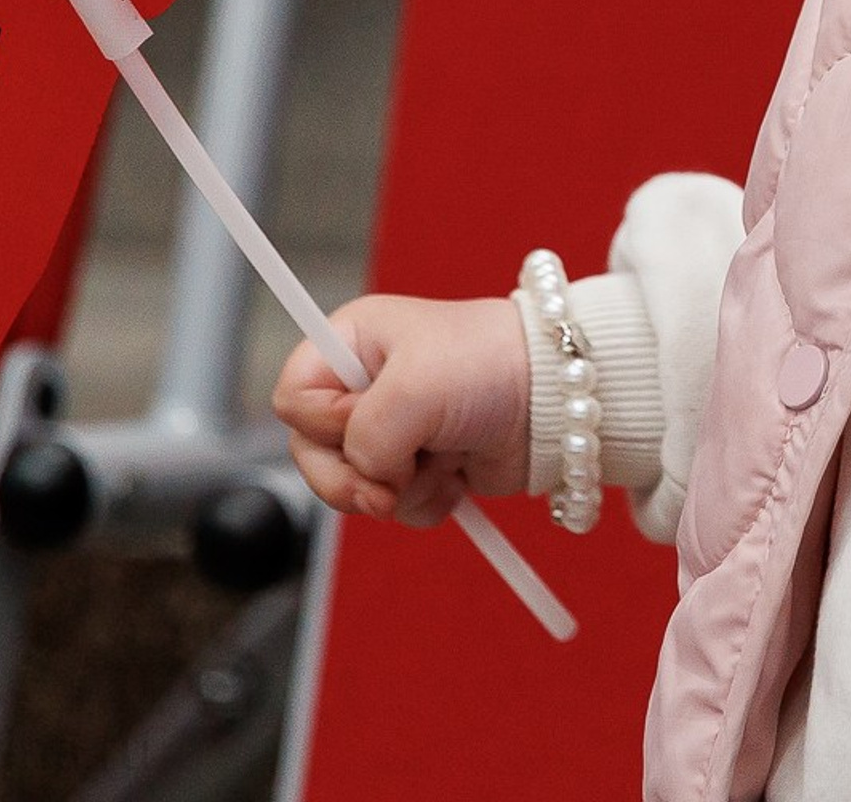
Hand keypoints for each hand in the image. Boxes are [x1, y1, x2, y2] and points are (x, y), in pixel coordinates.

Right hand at [273, 294, 529, 525]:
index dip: (325, 421)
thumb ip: (364, 434)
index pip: (291, 399)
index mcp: (354, 342)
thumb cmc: (493, 365)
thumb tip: (366, 477)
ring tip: (442, 458)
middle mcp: (366, 383)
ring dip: (398, 490)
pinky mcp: (419, 466)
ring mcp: (393, 428)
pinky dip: (423, 503)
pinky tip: (456, 476)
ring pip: (351, 489)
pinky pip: (391, 507)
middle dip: (355, 477)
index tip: (369, 416)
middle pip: (310, 456)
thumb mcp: (415, 385)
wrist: (559, 398)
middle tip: (397, 475)